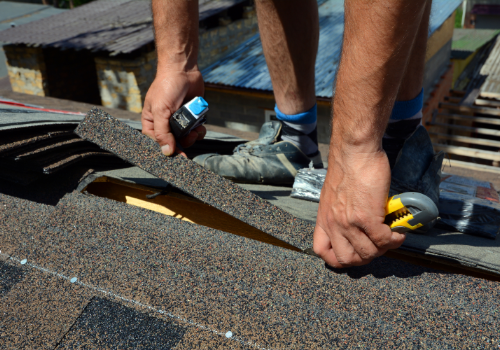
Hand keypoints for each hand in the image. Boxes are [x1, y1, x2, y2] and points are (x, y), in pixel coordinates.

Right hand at [142, 69, 206, 156]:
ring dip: (193, 137)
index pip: (156, 143)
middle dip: (183, 143)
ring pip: (186, 138)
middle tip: (189, 138)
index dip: (166, 150)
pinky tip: (200, 125)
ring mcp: (179, 120)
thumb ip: (162, 132)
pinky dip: (199, 130)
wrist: (183, 69)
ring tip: (196, 130)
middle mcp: (165, 123)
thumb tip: (166, 152)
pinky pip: (196, 130)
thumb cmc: (166, 86)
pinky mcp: (192, 116)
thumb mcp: (160, 110)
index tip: (177, 156)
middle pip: (173, 143)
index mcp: (152, 122)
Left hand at [313, 148, 404, 267]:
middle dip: (365, 258)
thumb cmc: (348, 168)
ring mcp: (349, 223)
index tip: (353, 254)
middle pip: (347, 259)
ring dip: (384, 248)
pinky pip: (383, 240)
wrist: (354, 151)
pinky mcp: (366, 217)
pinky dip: (395, 239)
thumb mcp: (334, 196)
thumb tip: (354, 225)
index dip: (337, 259)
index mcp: (324, 219)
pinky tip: (398, 232)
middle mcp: (334, 224)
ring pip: (368, 253)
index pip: (322, 251)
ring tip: (391, 236)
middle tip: (378, 246)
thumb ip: (339, 213)